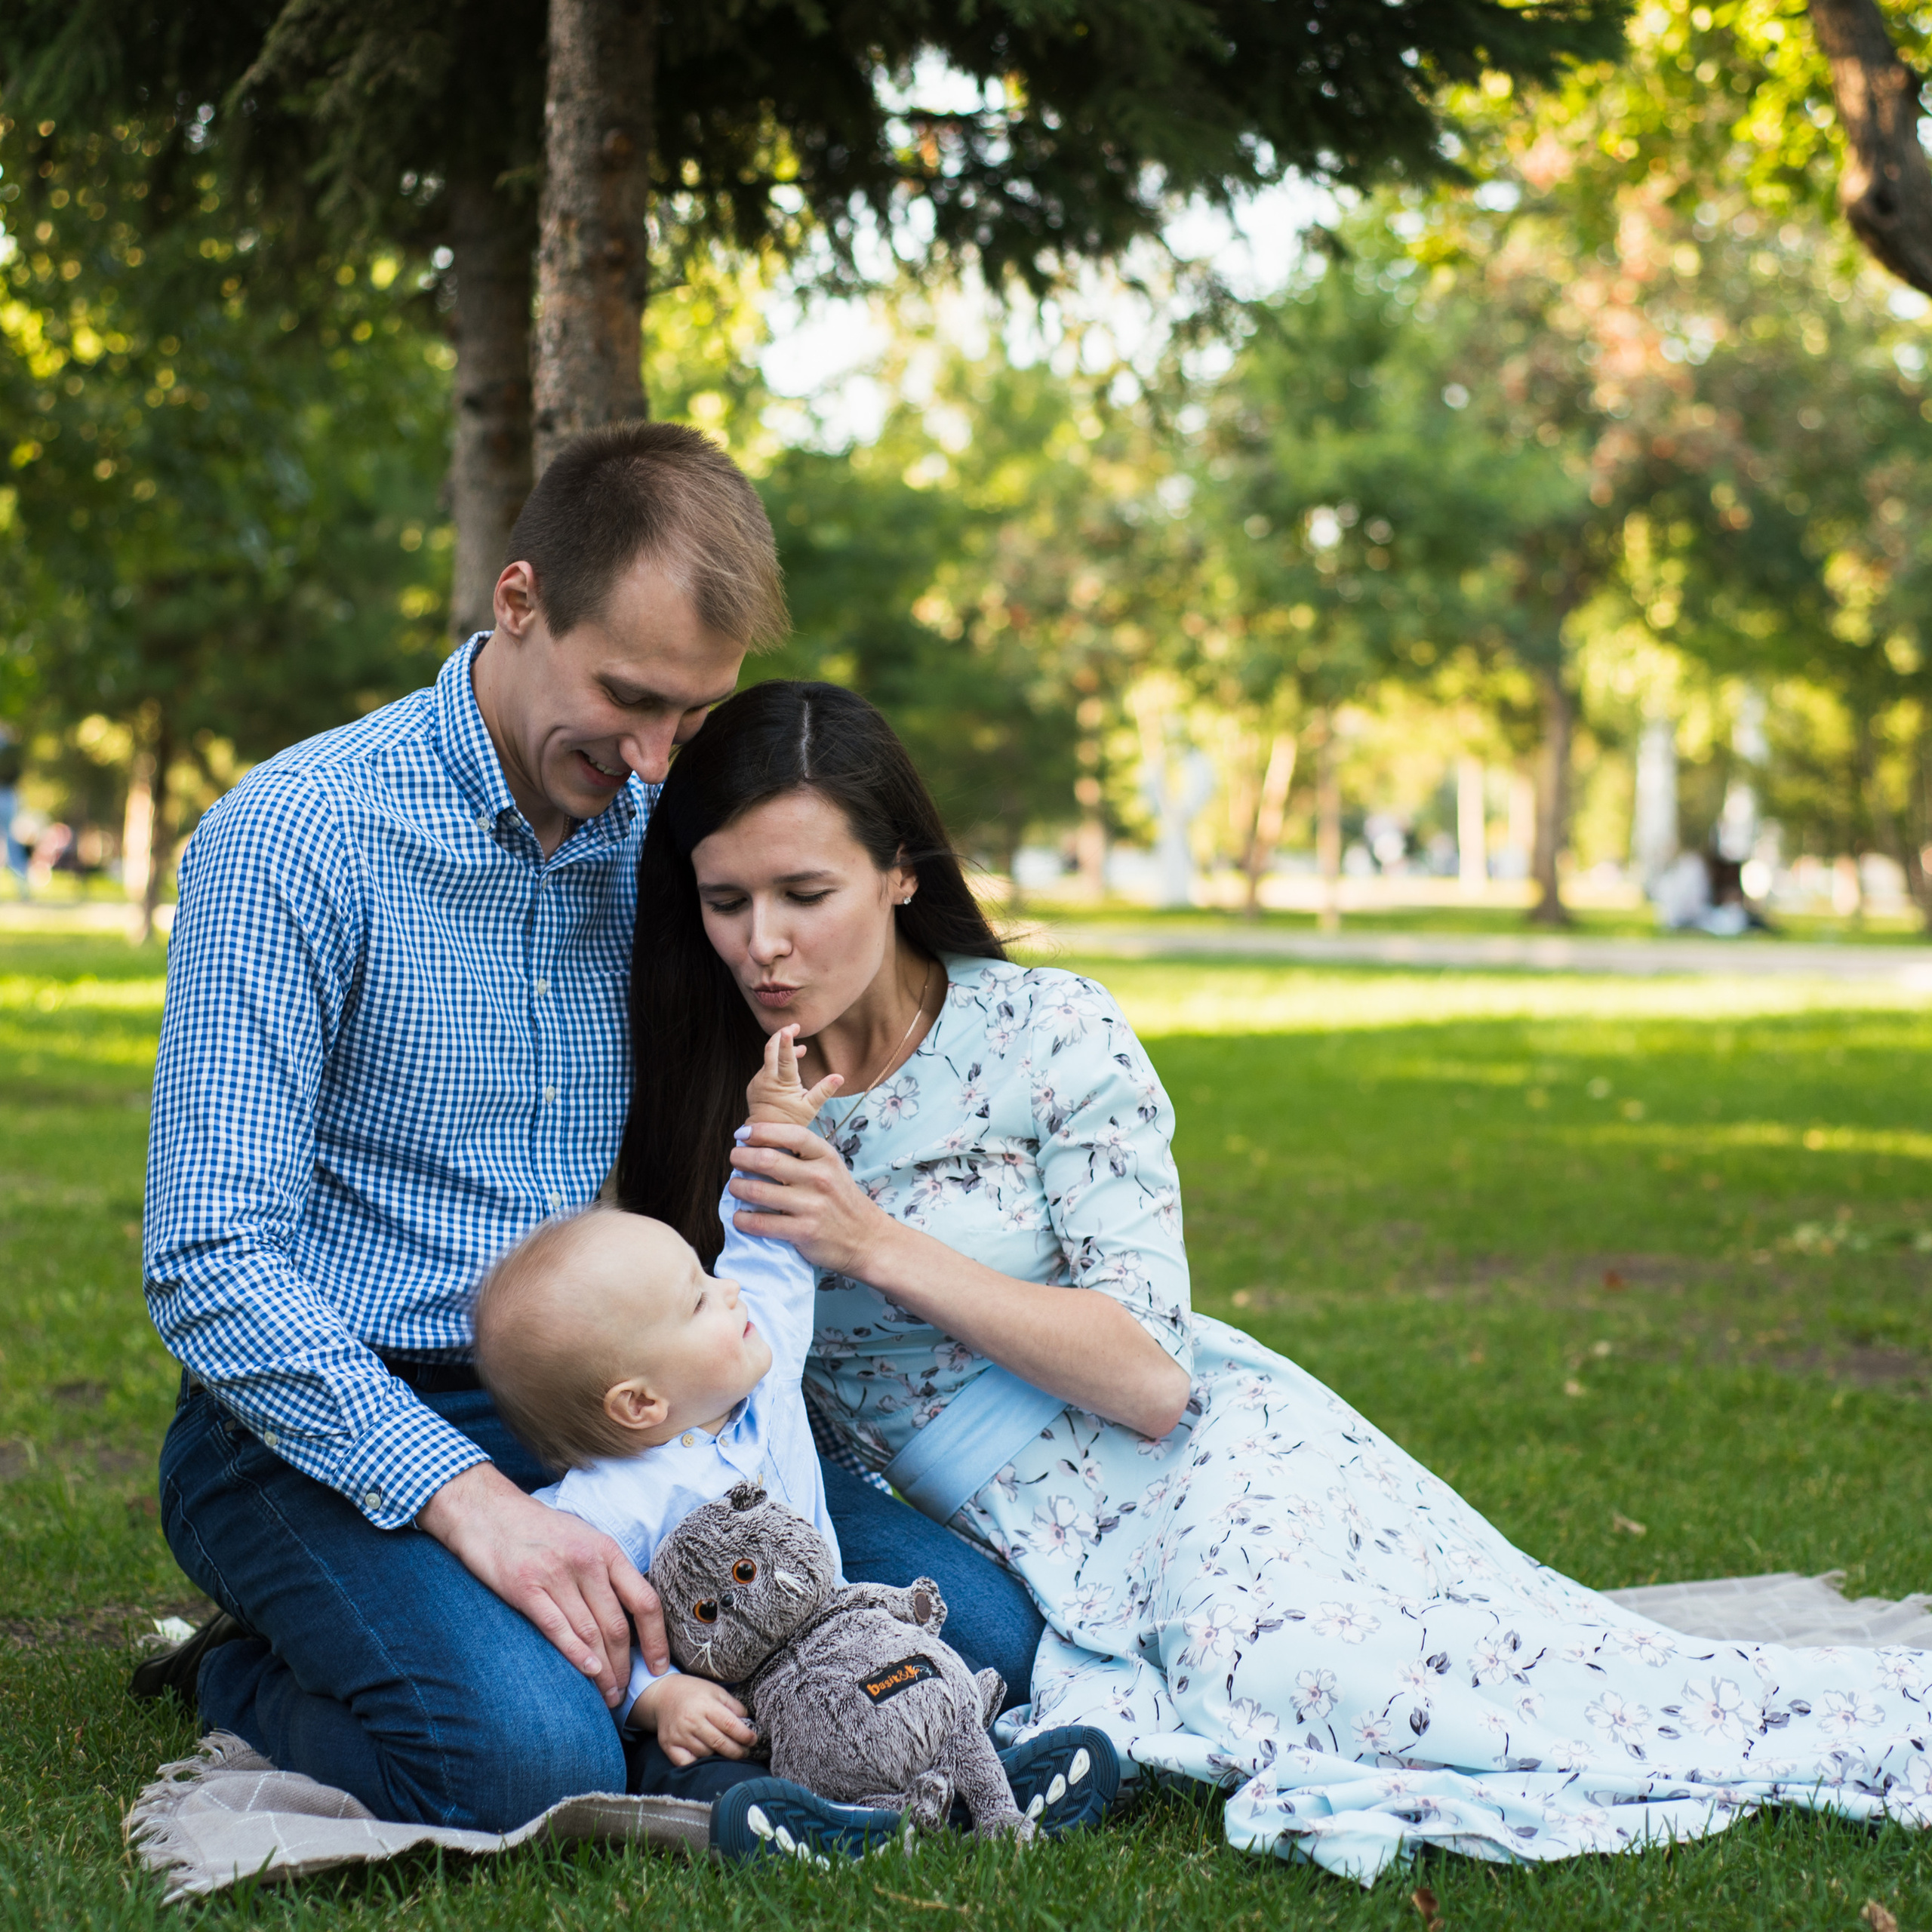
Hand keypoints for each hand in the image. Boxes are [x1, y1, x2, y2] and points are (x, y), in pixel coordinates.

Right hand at [417, 1463, 667, 1706]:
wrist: (488, 1511)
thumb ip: (604, 1571)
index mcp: (606, 1550)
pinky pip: (557, 1628)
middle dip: (624, 1666)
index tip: (659, 1666)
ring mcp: (556, 1574)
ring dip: (602, 1671)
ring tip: (607, 1695)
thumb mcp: (582, 1539)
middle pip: (617, 1625)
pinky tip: (587, 1674)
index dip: (656, 1639)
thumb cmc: (538, 1529)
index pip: (644, 1600)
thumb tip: (627, 1613)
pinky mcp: (525, 1587)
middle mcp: (586, 1562)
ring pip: (590, 1633)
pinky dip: (575, 1654)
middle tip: (624, 1692)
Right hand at [631, 1672, 757, 1766]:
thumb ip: (733, 1706)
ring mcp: (679, 1735)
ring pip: (705, 1754)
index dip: (745, 1735)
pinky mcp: (668, 1745)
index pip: (730, 1725)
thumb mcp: (716, 1691)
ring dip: (718, 1755)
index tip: (753, 1740)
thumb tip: (749, 1723)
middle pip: (720, 1743)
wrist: (663, 1695)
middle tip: (745, 1752)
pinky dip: (697, 1762)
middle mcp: (691, 1721)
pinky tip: (705, 1755)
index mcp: (705, 1705)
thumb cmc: (694, 1692)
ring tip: (725, 1749)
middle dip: (737, 1751)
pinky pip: (687, 1763)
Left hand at [727, 1121, 896, 1276]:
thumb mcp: (831, 1168)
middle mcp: (819, 1178)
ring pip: (758, 1191)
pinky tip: (740, 1216)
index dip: (761, 1130)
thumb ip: (803, 1156)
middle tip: (734, 1159)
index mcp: (826, 1157)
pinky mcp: (803, 1232)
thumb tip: (760, 1143)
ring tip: (735, 1187)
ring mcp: (811, 1205)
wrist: (867, 1239)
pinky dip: (743, 1219)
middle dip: (741, 1158)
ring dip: (737, 1187)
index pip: (791, 1134)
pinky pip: (761, 1223)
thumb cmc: (841, 1200)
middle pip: (767, 1160)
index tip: (742, 1133)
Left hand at [744, 1023, 842, 1128]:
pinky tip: (788, 1067)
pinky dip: (776, 1063)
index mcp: (782, 1083)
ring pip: (769, 1058)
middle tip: (795, 1027)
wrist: (765, 1134)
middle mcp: (767, 1079)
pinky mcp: (755, 1084)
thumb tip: (839, 1077)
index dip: (786, 1042)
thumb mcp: (810, 1108)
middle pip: (771, 1049)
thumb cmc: (790, 1122)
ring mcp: (758, 1081)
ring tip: (801, 1051)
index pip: (784, 1058)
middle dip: (782, 1035)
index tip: (790, 1028)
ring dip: (783, 1050)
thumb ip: (824, 1090)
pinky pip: (766, 1068)